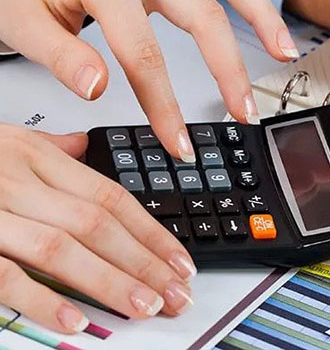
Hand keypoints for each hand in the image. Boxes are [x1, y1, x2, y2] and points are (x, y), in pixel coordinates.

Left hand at [0, 0, 306, 160]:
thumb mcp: (22, 25)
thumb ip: (61, 58)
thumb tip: (98, 89)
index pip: (143, 51)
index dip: (164, 103)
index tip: (179, 142)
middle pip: (203, 14)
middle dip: (229, 68)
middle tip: (244, 111)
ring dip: (262, 13)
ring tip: (285, 50)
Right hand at [0, 125, 195, 331]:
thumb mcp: (3, 141)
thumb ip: (47, 150)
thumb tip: (85, 148)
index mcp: (34, 156)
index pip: (111, 197)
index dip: (151, 232)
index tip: (180, 261)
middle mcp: (15, 178)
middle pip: (97, 224)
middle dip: (145, 262)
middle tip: (176, 293)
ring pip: (62, 247)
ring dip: (110, 281)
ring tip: (145, 307)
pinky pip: (3, 273)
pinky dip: (41, 298)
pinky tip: (75, 321)